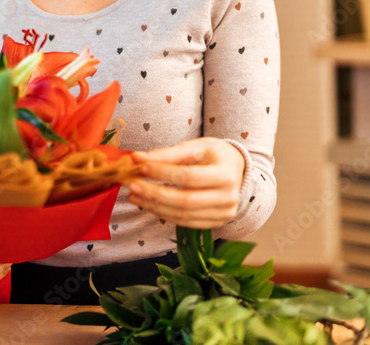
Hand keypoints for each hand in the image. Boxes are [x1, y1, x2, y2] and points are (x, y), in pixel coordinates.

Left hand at [128, 138, 245, 228]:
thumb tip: (138, 158)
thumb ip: (168, 153)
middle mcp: (228, 198)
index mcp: (225, 174)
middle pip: (185, 200)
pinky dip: (164, 214)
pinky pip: (186, 222)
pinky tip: (148, 204)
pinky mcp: (216, 222)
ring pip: (183, 215)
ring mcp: (223, 214)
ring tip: (135, 195)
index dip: (162, 172)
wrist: (236, 170)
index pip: (188, 176)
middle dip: (155, 194)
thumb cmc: (214, 154)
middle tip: (132, 186)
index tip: (140, 166)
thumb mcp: (196, 146)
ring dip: (155, 206)